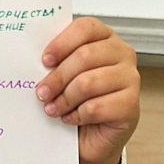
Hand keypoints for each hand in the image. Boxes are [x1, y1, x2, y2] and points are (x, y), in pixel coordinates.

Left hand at [36, 16, 139, 163]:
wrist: (93, 135)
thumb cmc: (79, 98)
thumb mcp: (66, 73)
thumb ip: (57, 60)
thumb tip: (32, 59)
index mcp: (105, 37)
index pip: (85, 28)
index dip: (62, 43)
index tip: (45, 60)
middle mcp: (123, 54)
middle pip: (84, 56)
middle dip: (57, 77)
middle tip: (42, 92)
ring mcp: (131, 79)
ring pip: (88, 83)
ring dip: (64, 99)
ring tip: (53, 108)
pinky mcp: (131, 105)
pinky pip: (96, 107)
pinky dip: (77, 115)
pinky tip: (71, 117)